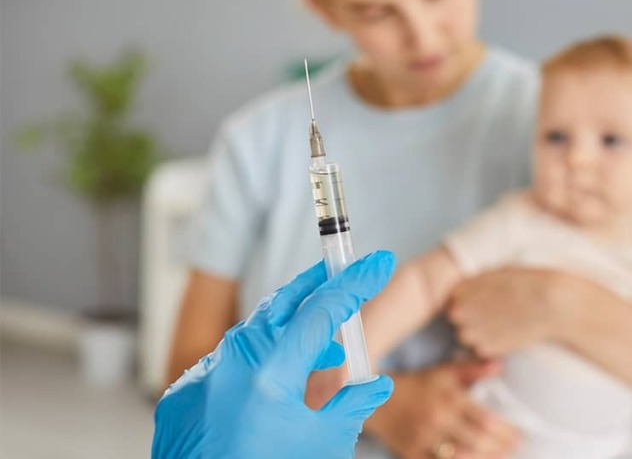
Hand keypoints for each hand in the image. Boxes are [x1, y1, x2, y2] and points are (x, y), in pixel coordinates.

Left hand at [153, 252, 395, 458]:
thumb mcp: (325, 446)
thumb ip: (351, 405)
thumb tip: (375, 384)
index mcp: (270, 375)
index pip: (321, 310)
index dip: (354, 283)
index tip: (378, 262)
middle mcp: (229, 367)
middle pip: (280, 304)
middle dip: (316, 286)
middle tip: (343, 273)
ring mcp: (199, 380)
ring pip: (250, 332)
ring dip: (289, 328)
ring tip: (324, 350)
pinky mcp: (181, 398)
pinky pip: (225, 363)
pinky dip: (256, 361)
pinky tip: (278, 382)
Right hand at [366, 359, 520, 458]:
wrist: (378, 399)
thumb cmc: (418, 385)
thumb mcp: (444, 373)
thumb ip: (473, 369)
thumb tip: (500, 365)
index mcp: (450, 399)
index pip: (486, 419)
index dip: (506, 431)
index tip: (519, 435)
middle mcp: (438, 419)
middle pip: (477, 441)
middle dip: (500, 448)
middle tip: (514, 450)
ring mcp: (424, 439)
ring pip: (460, 457)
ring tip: (497, 458)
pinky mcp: (411, 454)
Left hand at [447, 268, 576, 356]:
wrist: (552, 304)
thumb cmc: (528, 283)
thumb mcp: (496, 273)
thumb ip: (476, 282)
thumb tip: (465, 290)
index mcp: (462, 290)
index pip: (453, 299)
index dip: (469, 299)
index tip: (484, 299)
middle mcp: (461, 311)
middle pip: (456, 318)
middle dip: (470, 316)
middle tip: (495, 312)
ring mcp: (472, 332)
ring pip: (466, 336)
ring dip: (479, 332)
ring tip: (502, 323)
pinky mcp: (486, 349)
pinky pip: (480, 349)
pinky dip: (491, 344)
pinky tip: (508, 333)